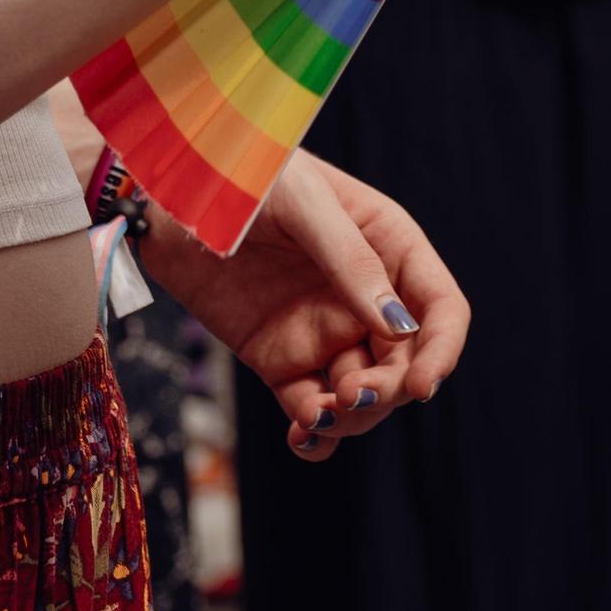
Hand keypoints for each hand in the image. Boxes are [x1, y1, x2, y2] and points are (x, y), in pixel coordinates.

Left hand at [139, 149, 467, 458]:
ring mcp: (324, 332)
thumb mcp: (301, 201)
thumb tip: (401, 327)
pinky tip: (301, 437)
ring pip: (362, 395)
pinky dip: (314, 434)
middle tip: (350, 397)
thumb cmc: (243, 173)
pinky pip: (311, 410)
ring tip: (315, 416)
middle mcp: (363, 296)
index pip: (440, 307)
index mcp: (386, 245)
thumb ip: (350, 260)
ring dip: (351, 417)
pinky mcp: (282, 361)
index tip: (422, 386)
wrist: (168, 194)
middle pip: (404, 363)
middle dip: (387, 390)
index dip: (442, 350)